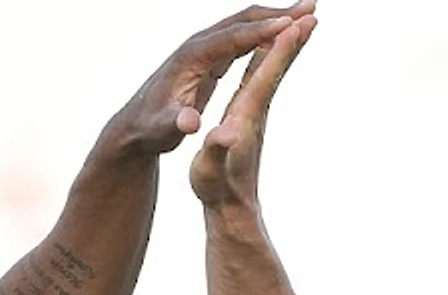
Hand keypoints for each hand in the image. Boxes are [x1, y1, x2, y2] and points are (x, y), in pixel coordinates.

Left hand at [114, 3, 312, 156]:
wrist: (136, 126)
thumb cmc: (151, 128)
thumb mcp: (163, 129)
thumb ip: (176, 124)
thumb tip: (190, 123)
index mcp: (191, 58)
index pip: (231, 38)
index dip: (261, 31)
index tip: (289, 25)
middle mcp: (198, 46)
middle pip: (242, 21)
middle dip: (276, 13)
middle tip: (310, 6)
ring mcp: (204, 49)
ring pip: (244, 25)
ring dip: (275, 18)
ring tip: (306, 13)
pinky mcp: (209, 57)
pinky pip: (242, 39)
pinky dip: (265, 33)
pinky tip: (285, 33)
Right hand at [188, 7, 315, 208]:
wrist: (231, 206)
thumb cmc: (217, 187)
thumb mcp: (210, 169)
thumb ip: (216, 151)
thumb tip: (222, 136)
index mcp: (246, 115)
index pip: (265, 76)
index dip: (280, 50)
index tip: (295, 24)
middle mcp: (257, 108)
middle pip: (278, 66)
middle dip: (295, 37)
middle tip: (312, 10)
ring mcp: (256, 110)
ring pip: (274, 69)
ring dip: (289, 43)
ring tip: (301, 18)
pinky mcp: (251, 112)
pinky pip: (264, 76)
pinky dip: (272, 56)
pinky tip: (274, 45)